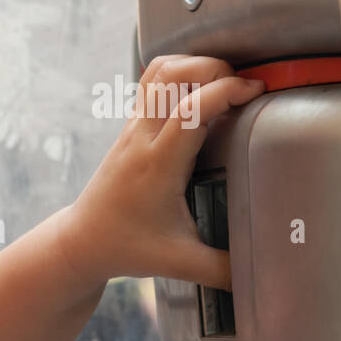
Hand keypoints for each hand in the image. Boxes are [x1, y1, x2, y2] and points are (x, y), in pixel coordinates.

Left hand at [56, 55, 264, 290]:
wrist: (80, 242)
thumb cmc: (125, 248)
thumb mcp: (179, 263)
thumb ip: (222, 269)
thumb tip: (260, 275)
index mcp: (156, 164)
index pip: (190, 109)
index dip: (226, 91)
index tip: (256, 92)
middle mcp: (141, 138)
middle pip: (170, 74)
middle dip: (212, 67)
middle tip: (240, 86)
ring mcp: (132, 129)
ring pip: (157, 71)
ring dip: (194, 65)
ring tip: (222, 84)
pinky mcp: (131, 128)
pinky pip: (152, 83)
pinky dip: (181, 74)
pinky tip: (203, 94)